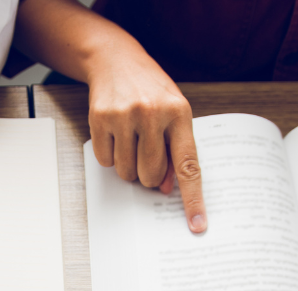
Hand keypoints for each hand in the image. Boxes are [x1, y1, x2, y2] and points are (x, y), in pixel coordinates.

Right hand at [11, 0, 206, 232]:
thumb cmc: (151, 90)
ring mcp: (124, 116)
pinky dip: (110, 154)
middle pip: (151, 175)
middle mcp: (153, 114)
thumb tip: (166, 188)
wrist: (116, 60)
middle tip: (146, 153)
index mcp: (179, 114)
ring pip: (126, 172)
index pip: (188, 165)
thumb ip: (174, 150)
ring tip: (130, 138)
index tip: (197, 225)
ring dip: (128, 166)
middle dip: (148, 174)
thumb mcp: (173, 114)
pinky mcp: (100, 118)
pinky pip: (105, 161)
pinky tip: (114, 132)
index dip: (193, 199)